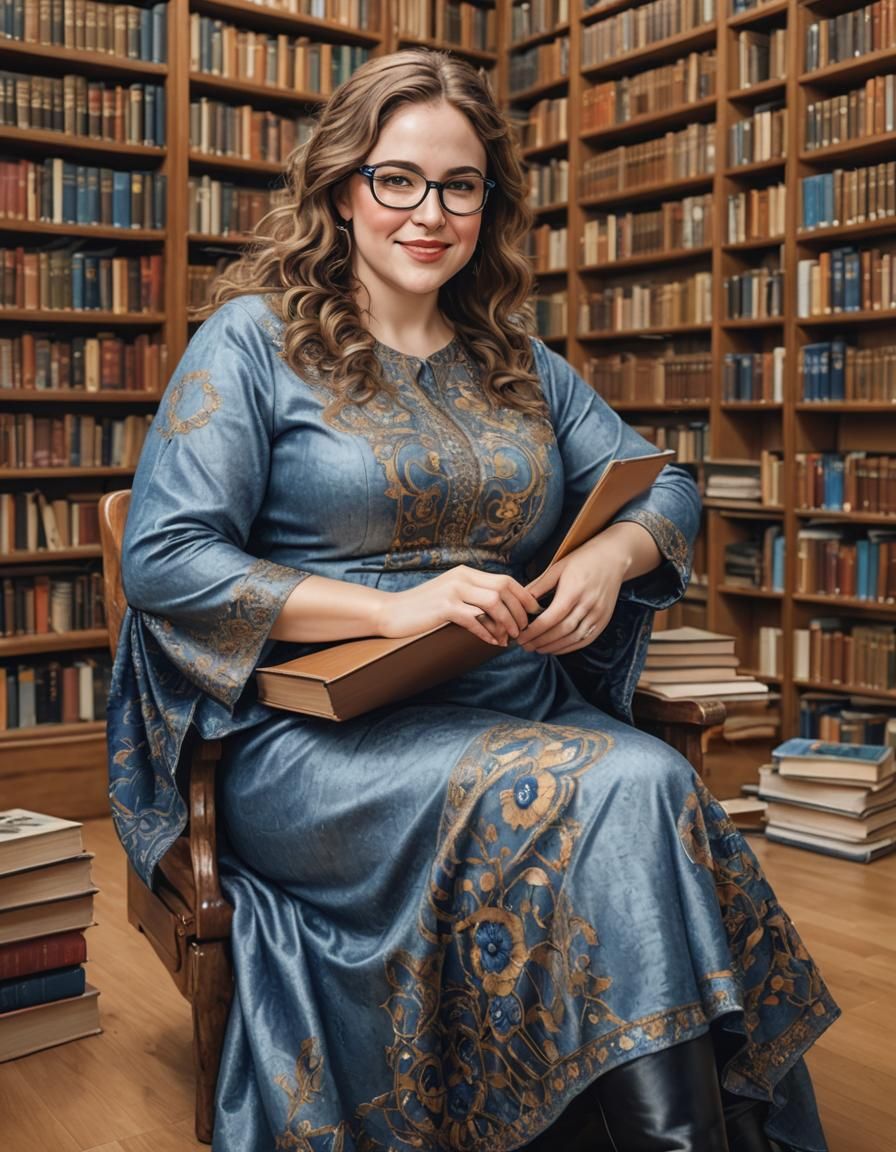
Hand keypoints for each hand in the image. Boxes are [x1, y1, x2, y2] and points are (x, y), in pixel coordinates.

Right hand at [377, 566, 541, 646]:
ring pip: (494, 603)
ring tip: (511, 637)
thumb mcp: (450, 594)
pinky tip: (493, 642)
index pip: (505, 579)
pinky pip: (475, 619)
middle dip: (519, 611)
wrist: (390, 612)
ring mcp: (453, 591)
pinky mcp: (444, 607)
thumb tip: (501, 609)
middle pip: (504, 589)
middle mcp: (461, 577)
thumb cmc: (422, 608)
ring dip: (507, 622)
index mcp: (465, 572)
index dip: (523, 596)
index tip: (532, 612)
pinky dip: (488, 632)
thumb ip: (472, 596)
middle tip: (524, 629)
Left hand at [517, 531, 632, 655]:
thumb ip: (539, 586)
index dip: (534, 630)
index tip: (521, 635)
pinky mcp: (604, 620)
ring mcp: (598, 614)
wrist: (613, 557)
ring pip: (574, 638)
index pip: (551, 618)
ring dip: (554, 647)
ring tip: (537, 648)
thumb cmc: (582, 560)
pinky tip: (556, 648)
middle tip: (524, 645)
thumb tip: (519, 602)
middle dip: (540, 641)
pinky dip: (569, 647)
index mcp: (574, 590)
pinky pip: (586, 639)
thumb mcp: (557, 568)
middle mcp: (588, 604)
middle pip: (561, 630)